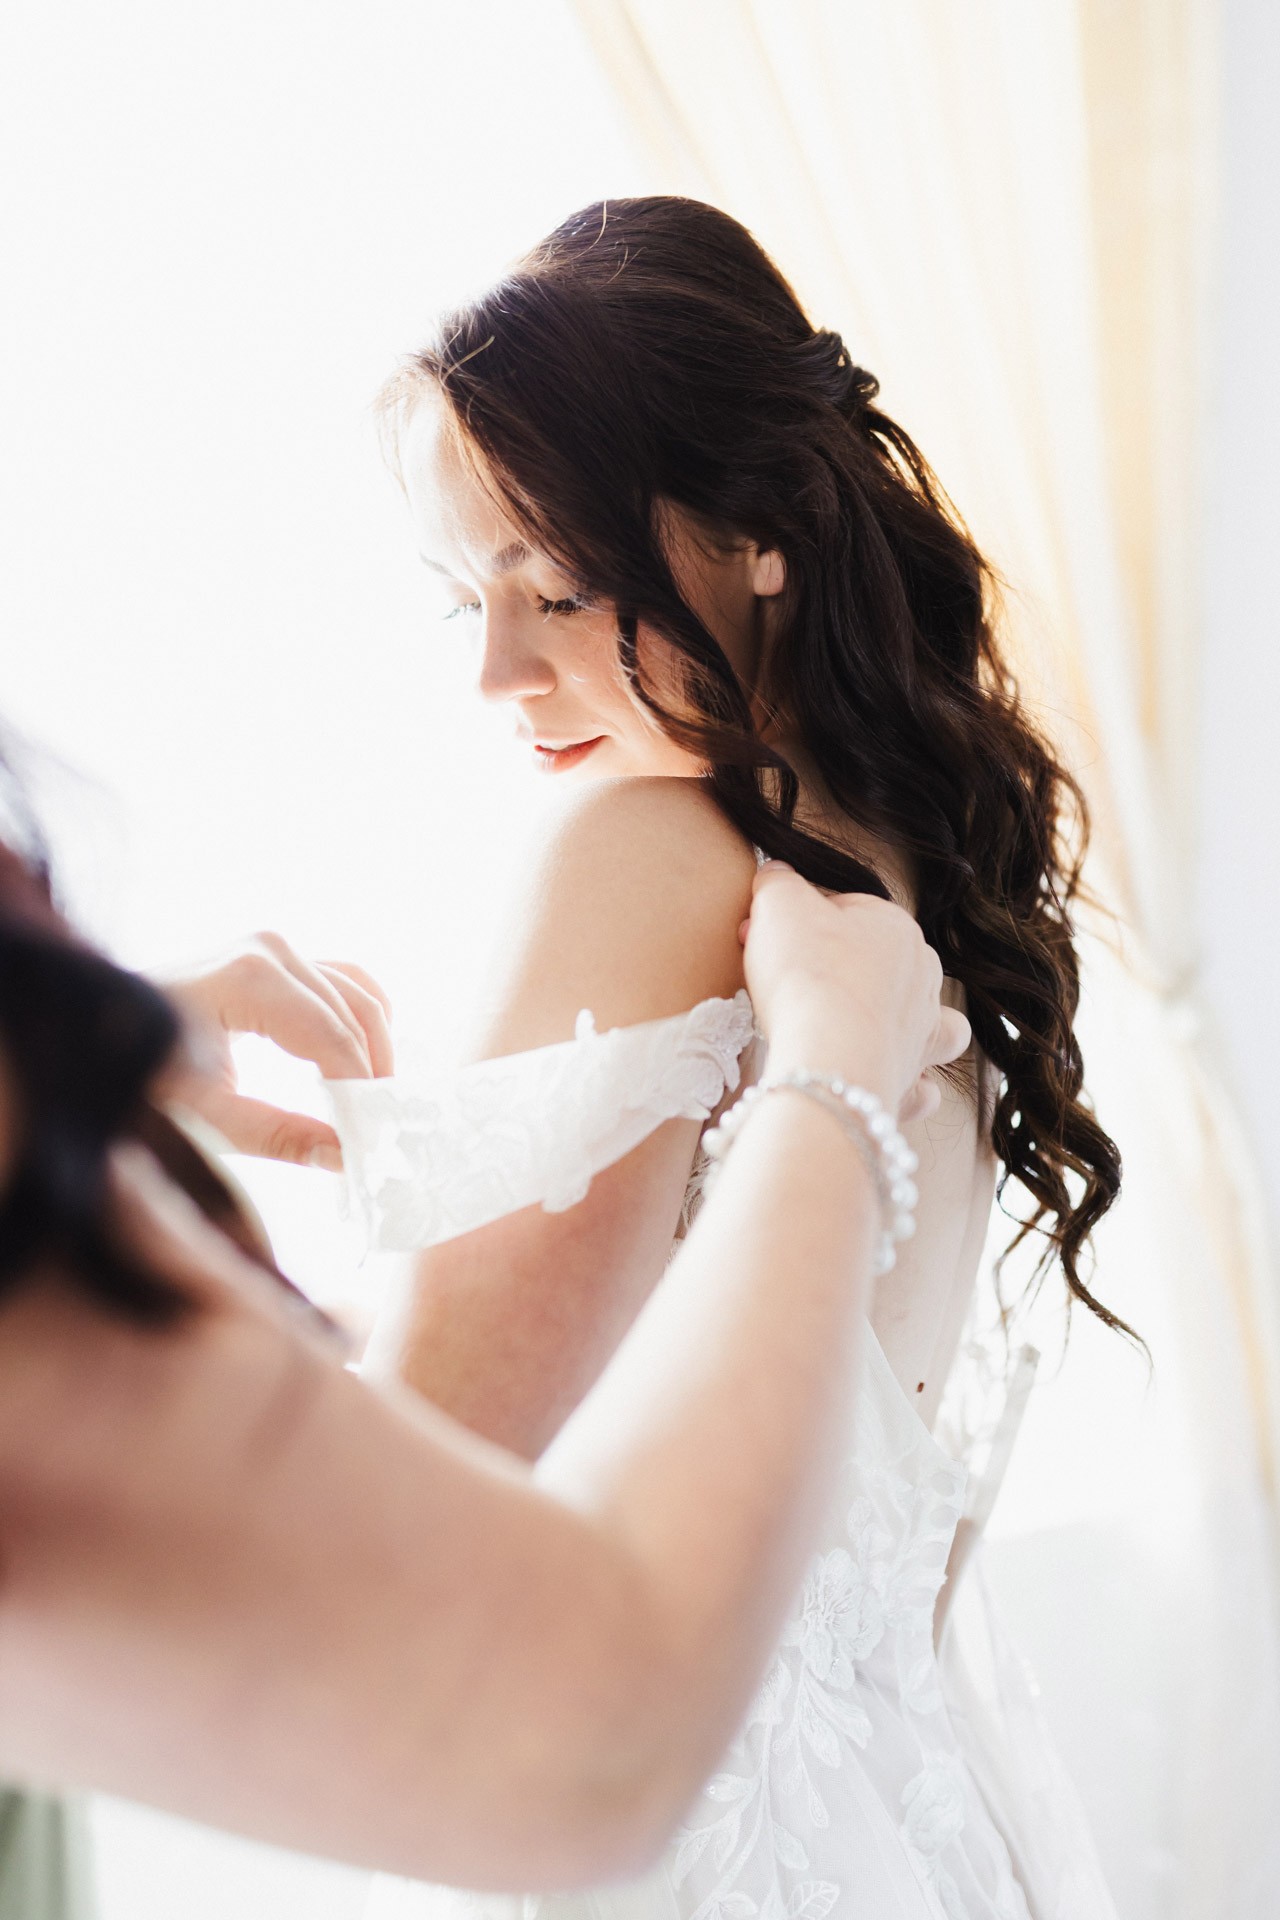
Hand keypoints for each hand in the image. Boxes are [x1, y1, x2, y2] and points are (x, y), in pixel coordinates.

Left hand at [158, 934, 393, 1168]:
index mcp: (249, 980)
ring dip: (375, 1045)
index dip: (359, 1090)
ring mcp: (273, 945)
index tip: (373, 1139)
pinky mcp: (277, 953)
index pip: (331, 1038)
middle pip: (352, 1015)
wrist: (100, 1027)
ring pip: (357, 994)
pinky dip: (362, 1017)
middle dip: (371, 1073)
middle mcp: (268, 949)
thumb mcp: (205, 1115)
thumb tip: (343, 1154)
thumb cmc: (144, 1072)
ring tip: (374, 1102)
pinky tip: (364, 1059)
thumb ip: (276, 1135)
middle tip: (381, 1129)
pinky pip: (344, 979)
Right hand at [740, 865, 968, 1122]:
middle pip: (882, 963)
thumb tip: (775, 875)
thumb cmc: (808, 974)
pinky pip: (921, 1085)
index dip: (800, 925)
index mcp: (898, 928)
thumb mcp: (778, 904)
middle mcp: (922, 979)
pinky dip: (908, 1084)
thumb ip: (777, 882)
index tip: (764, 942)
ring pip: (929, 1021)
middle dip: (837, 970)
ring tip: (864, 1028)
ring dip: (903, 1023)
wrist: (830, 1057)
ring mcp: (921, 1033)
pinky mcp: (909, 1082)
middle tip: (786, 984)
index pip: (850, 912)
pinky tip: (881, 1078)